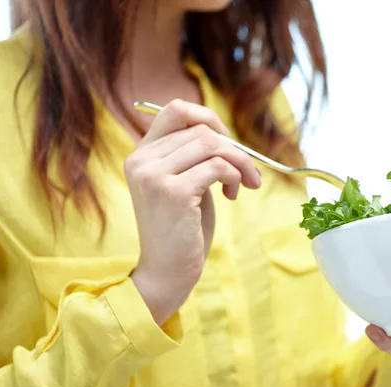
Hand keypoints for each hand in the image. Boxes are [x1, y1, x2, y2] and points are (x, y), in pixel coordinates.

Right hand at [125, 99, 260, 324]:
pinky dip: (235, 176)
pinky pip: (218, 166)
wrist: (167, 271)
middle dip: (235, 148)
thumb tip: (223, 132)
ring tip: (243, 185)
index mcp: (141, 154)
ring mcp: (153, 174)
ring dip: (240, 163)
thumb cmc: (181, 229)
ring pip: (212, 144)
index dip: (209, 118)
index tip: (228, 141)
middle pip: (201, 129)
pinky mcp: (172, 192)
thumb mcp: (184, 184)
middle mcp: (141, 160)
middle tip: (248, 173)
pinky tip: (233, 194)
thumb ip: (193, 156)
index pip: (176, 110)